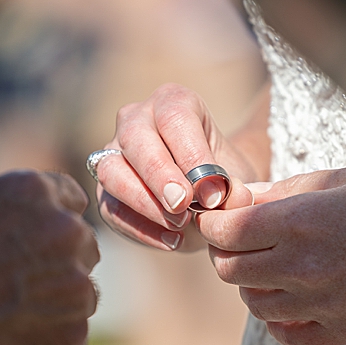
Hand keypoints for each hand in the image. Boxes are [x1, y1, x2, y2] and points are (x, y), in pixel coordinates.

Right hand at [0, 171, 99, 344]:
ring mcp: (76, 284)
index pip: (69, 198)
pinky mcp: (74, 332)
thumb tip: (14, 227)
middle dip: (58, 263)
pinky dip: (50, 343)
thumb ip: (3, 213)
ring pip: (80, 294)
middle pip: (80, 246)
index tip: (33, 242)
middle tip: (17, 287)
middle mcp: (66, 231)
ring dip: (57, 304)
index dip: (48, 223)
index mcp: (34, 191)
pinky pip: (71, 336)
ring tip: (8, 321)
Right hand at [94, 83, 257, 252]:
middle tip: (183, 207)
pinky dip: (140, 229)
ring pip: (112, 171)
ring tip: (179, 225)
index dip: (192, 155)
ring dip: (144, 202)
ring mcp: (114, 154)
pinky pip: (112, 209)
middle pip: (135, 137)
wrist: (210, 198)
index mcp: (173, 102)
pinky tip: (172, 242)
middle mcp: (136, 119)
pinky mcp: (105, 191)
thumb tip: (224, 199)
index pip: (174, 117)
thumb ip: (235, 190)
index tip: (212, 193)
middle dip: (159, 175)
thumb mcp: (239, 180)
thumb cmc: (223, 179)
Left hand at [195, 164, 345, 344]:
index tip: (217, 217)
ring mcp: (326, 303)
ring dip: (251, 285)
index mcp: (301, 220)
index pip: (226, 231)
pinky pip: (289, 336)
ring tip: (268, 267)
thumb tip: (240, 199)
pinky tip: (289, 302)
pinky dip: (278, 321)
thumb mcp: (343, 178)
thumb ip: (284, 192)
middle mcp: (306, 265)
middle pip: (232, 271)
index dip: (212, 223)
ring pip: (255, 305)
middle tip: (237, 241)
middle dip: (225, 253)